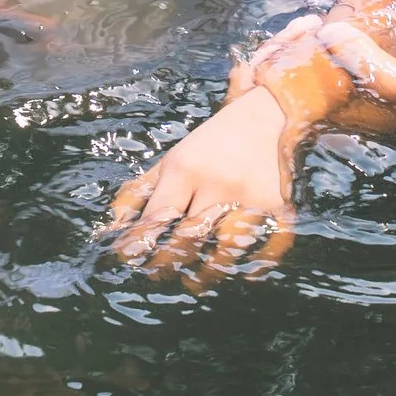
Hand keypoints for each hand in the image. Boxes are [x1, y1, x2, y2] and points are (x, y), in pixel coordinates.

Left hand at [104, 89, 298, 290]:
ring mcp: (252, 197)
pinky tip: (241, 274)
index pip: (158, 217)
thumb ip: (142, 191)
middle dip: (169, 262)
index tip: (130, 260)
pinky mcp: (282, 207)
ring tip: (193, 282)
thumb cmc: (214, 142)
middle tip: (158, 277)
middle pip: (188, 236)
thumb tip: (113, 227)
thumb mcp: (174, 157)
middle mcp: (218, 183)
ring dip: (208, 271)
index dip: (141, 243)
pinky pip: (268, 246)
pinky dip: (254, 265)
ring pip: (226, 247)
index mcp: (187, 168)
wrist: (272, 112)